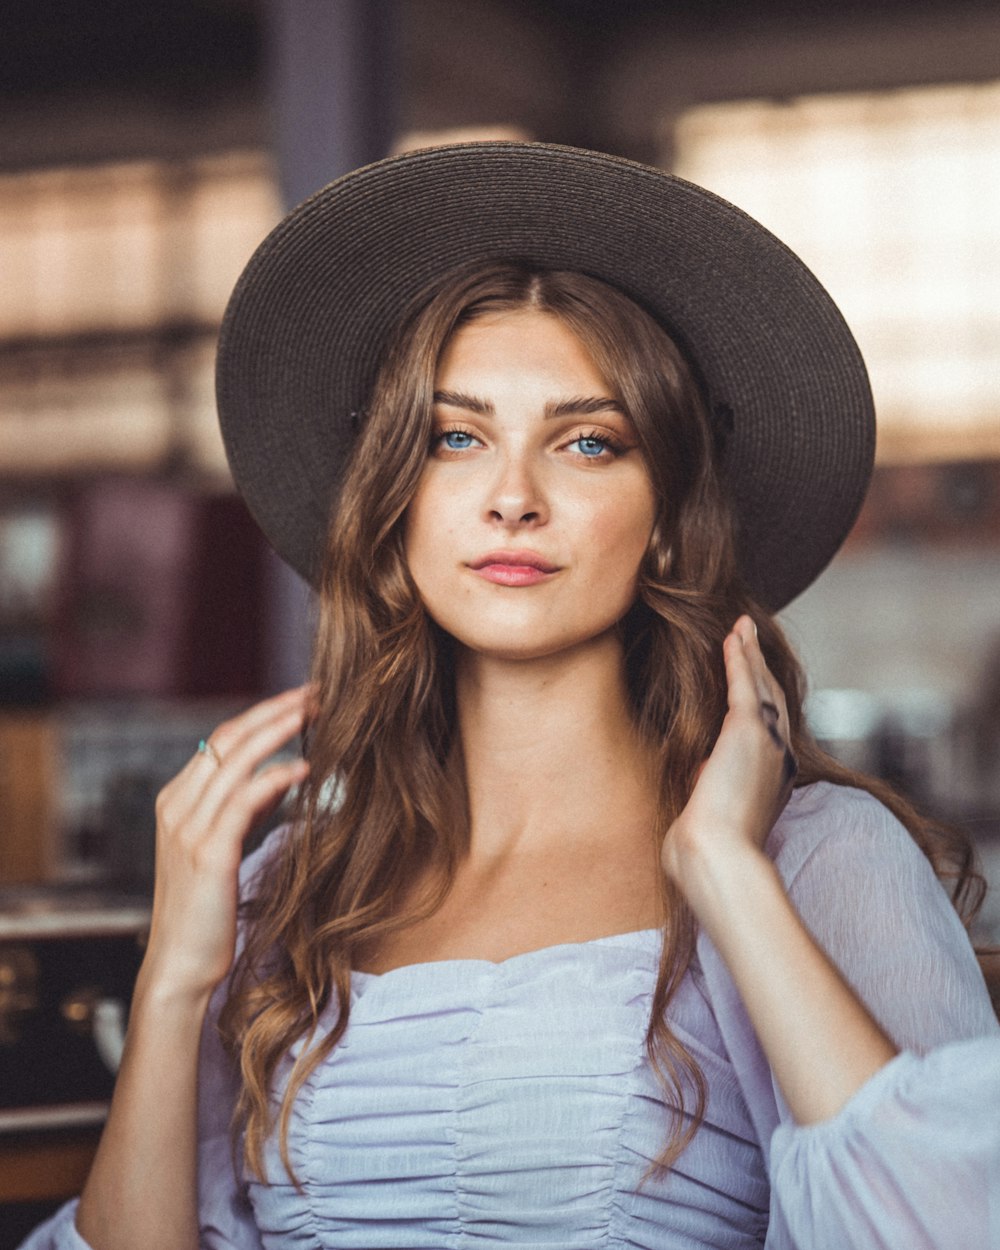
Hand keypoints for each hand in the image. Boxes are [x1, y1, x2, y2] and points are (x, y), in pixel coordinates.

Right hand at [138, 685, 312, 1001]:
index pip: (222, 738)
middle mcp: (177, 806)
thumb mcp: (224, 847)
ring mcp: (187, 828)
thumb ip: (245, 809)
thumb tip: (283, 774)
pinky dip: (274, 779)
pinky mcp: (207, 854)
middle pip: (228, 738)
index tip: (304, 699)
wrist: (180, 966)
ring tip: (317, 715)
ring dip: (280, 732)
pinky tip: (305, 769)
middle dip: (276, 710)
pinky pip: (242, 802)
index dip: (264, 714)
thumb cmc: (208, 910)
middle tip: (319, 693)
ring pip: (235, 761)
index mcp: (177, 800)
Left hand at [661, 615, 795, 886]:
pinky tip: (734, 635)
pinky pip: (744, 683)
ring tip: (744, 628)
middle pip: (772, 701)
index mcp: (771, 783)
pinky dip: (740, 656)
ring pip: (761, 686)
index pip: (768, 733)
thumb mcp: (710, 819)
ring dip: (751, 654)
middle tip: (751, 639)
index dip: (762, 703)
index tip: (753, 683)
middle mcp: (777, 759)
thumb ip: (707, 796)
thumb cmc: (706, 854)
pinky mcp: (747, 730)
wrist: (716, 857)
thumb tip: (698, 777)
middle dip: (761, 668)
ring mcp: (766, 742)